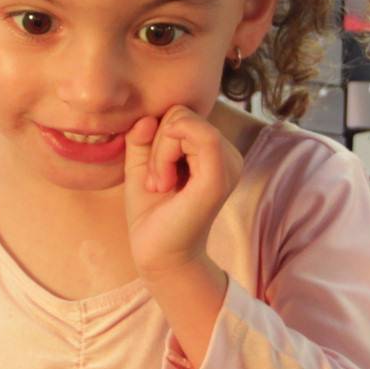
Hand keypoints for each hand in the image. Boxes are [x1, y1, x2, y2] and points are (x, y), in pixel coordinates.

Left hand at [122, 105, 241, 277]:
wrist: (158, 255)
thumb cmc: (152, 214)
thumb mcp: (141, 166)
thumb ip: (143, 138)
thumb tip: (148, 118)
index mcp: (214, 152)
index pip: (182, 114)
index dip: (157, 134)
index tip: (152, 171)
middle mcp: (228, 156)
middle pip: (182, 114)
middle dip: (158, 143)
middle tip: (157, 181)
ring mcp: (228, 165)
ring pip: (184, 122)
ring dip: (159, 152)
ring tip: (161, 184)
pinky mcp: (220, 176)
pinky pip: (198, 134)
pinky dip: (165, 154)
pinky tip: (164, 182)